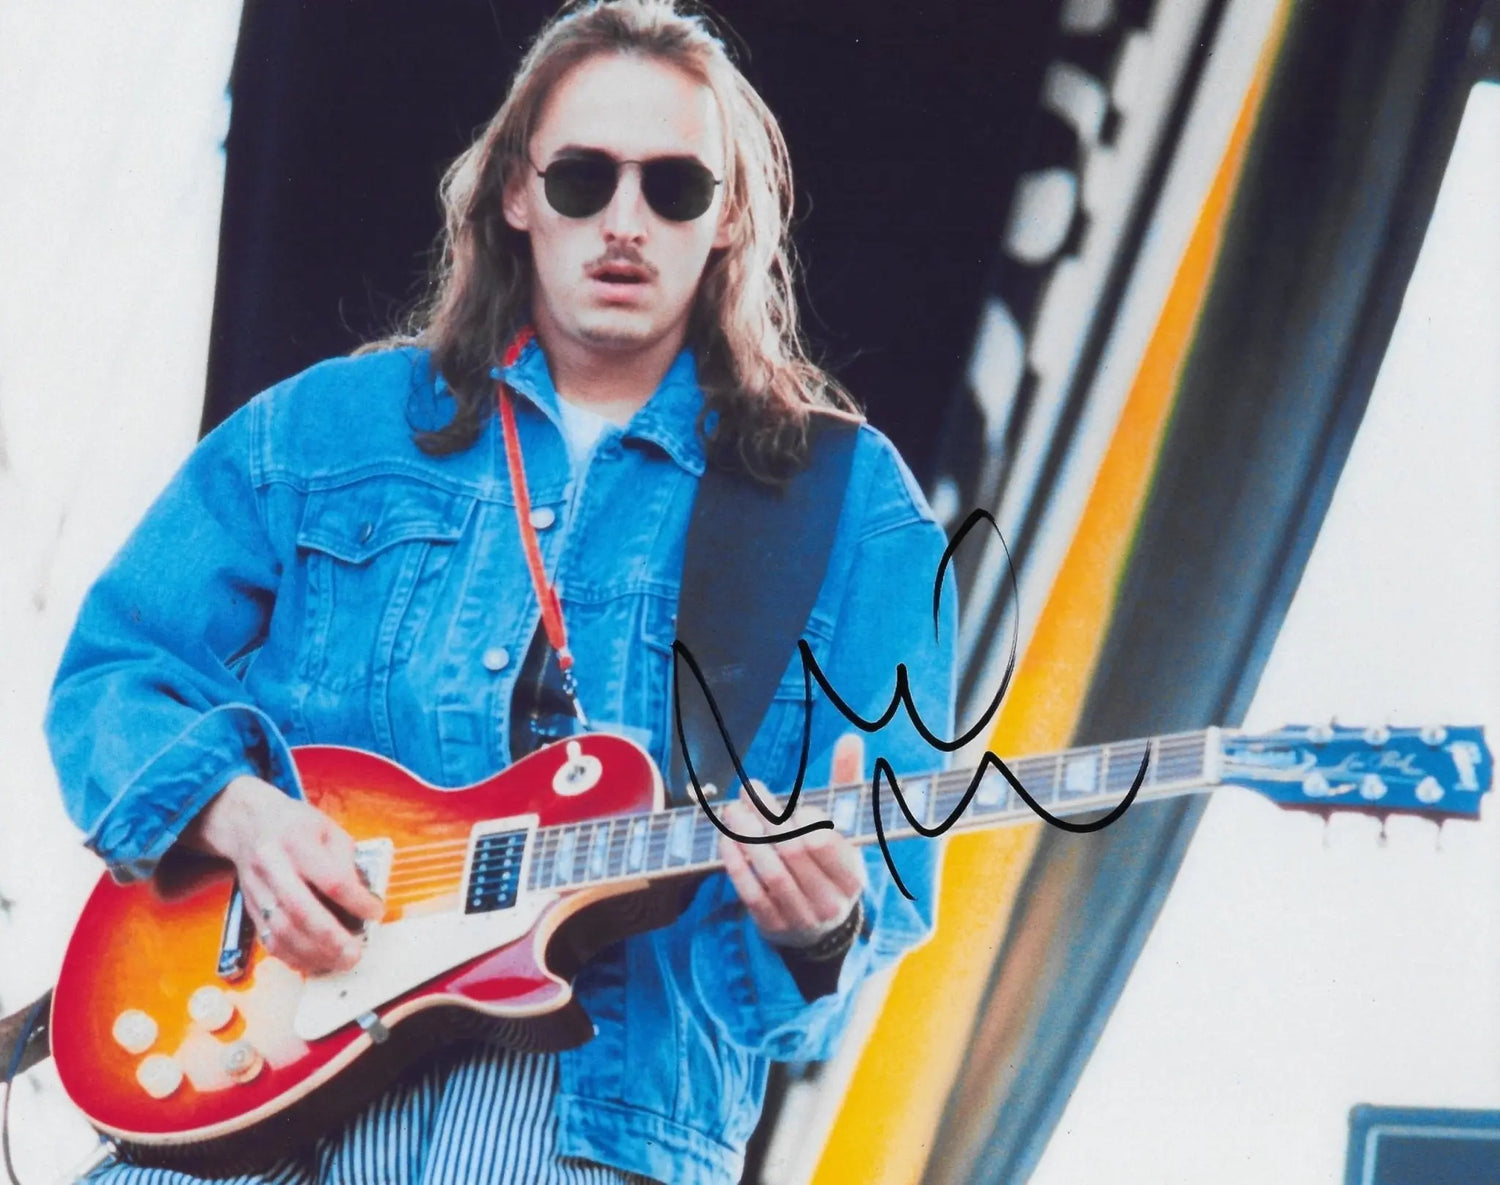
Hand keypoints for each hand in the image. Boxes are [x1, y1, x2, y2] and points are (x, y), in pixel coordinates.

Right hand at [181, 775, 383, 974]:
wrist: (248, 824)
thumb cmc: (296, 826)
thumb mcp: (329, 829)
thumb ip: (346, 861)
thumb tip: (363, 897)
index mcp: (297, 842)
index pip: (330, 878)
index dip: (356, 901)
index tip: (376, 912)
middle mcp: (272, 867)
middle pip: (300, 910)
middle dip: (331, 938)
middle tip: (355, 954)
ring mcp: (257, 890)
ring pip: (281, 930)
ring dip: (313, 953)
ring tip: (340, 962)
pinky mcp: (249, 909)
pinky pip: (269, 940)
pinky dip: (293, 956)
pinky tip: (315, 962)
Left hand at [717, 734, 867, 947]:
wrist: (820, 926)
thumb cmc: (830, 863)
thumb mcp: (845, 829)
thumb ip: (846, 785)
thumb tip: (850, 739)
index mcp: (853, 876)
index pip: (829, 843)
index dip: (806, 820)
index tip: (791, 804)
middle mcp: (830, 901)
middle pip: (796, 854)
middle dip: (769, 819)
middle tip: (748, 792)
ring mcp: (802, 918)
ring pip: (773, 875)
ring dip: (748, 839)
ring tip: (732, 811)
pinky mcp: (774, 928)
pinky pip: (752, 896)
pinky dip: (736, 866)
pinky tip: (725, 841)